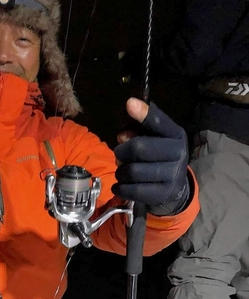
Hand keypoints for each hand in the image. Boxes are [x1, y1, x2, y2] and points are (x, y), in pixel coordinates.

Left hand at [112, 98, 189, 215]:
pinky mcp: (162, 194)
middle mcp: (178, 154)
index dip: (143, 114)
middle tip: (119, 155)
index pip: (159, 123)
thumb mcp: (153, 138)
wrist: (175, 187)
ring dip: (120, 171)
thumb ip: (138, 127)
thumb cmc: (158, 156)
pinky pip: (133, 191)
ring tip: (122, 170)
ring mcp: (172, 176)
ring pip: (132, 171)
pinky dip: (121, 188)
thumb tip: (126, 121)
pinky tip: (120, 185)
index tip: (129, 103)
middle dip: (121, 152)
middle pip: (138, 149)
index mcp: (176, 135)